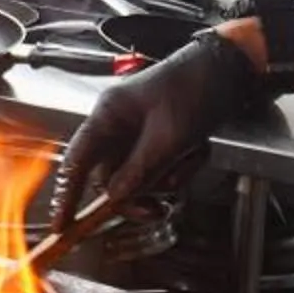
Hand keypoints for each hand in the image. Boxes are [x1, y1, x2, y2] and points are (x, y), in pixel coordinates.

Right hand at [46, 31, 268, 223]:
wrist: (231, 69)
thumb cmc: (195, 87)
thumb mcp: (168, 134)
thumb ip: (140, 169)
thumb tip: (117, 197)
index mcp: (109, 114)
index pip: (77, 160)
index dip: (67, 193)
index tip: (62, 223)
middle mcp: (120, 125)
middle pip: (113, 177)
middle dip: (138, 193)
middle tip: (157, 208)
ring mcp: (141, 133)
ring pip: (141, 177)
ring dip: (168, 178)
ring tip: (189, 159)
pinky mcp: (163, 139)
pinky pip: (163, 170)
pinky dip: (183, 168)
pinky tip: (198, 150)